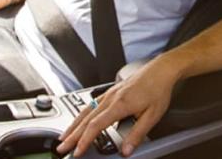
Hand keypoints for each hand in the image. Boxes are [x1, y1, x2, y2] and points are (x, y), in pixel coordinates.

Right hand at [56, 55, 184, 156]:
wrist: (160, 70)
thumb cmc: (157, 90)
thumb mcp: (152, 116)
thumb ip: (137, 134)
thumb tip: (126, 151)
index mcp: (120, 105)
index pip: (96, 126)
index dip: (84, 140)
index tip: (77, 151)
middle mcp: (110, 98)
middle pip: (85, 119)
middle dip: (72, 136)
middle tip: (62, 148)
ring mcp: (108, 94)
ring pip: (85, 111)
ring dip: (73, 125)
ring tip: (64, 137)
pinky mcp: (110, 91)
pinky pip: (90, 104)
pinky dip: (80, 115)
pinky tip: (77, 120)